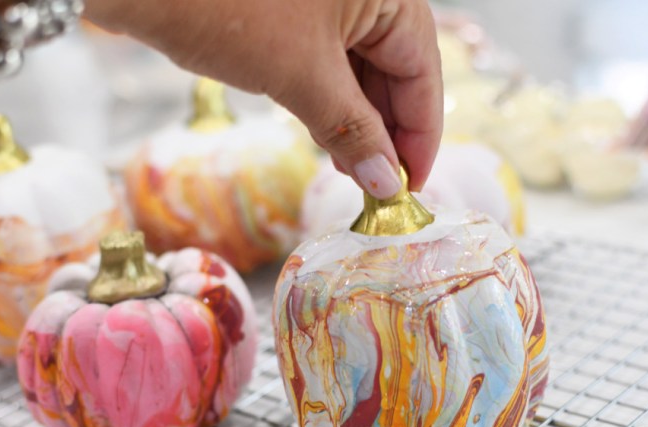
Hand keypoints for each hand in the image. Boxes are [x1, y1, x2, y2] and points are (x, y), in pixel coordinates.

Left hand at [86, 0, 442, 195]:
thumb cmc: (226, 8)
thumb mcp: (300, 75)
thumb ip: (352, 130)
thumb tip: (386, 183)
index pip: (422, 68)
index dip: (421, 133)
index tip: (410, 185)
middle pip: (394, 68)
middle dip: (388, 131)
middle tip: (380, 187)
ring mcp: (324, 2)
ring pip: (359, 69)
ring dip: (358, 122)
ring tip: (355, 172)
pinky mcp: (290, 13)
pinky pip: (326, 62)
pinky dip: (329, 102)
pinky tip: (329, 138)